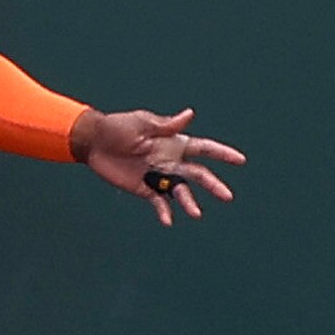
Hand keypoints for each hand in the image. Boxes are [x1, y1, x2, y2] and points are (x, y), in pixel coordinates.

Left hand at [74, 107, 243, 226]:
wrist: (94, 143)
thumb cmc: (118, 127)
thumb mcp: (142, 123)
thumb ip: (166, 125)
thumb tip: (190, 113)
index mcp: (174, 143)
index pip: (204, 148)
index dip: (222, 154)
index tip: (240, 160)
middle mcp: (171, 161)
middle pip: (198, 174)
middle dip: (214, 185)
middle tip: (227, 196)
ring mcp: (159, 176)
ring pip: (181, 191)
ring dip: (190, 202)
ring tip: (196, 214)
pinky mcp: (144, 189)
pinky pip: (158, 202)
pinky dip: (164, 212)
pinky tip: (168, 221)